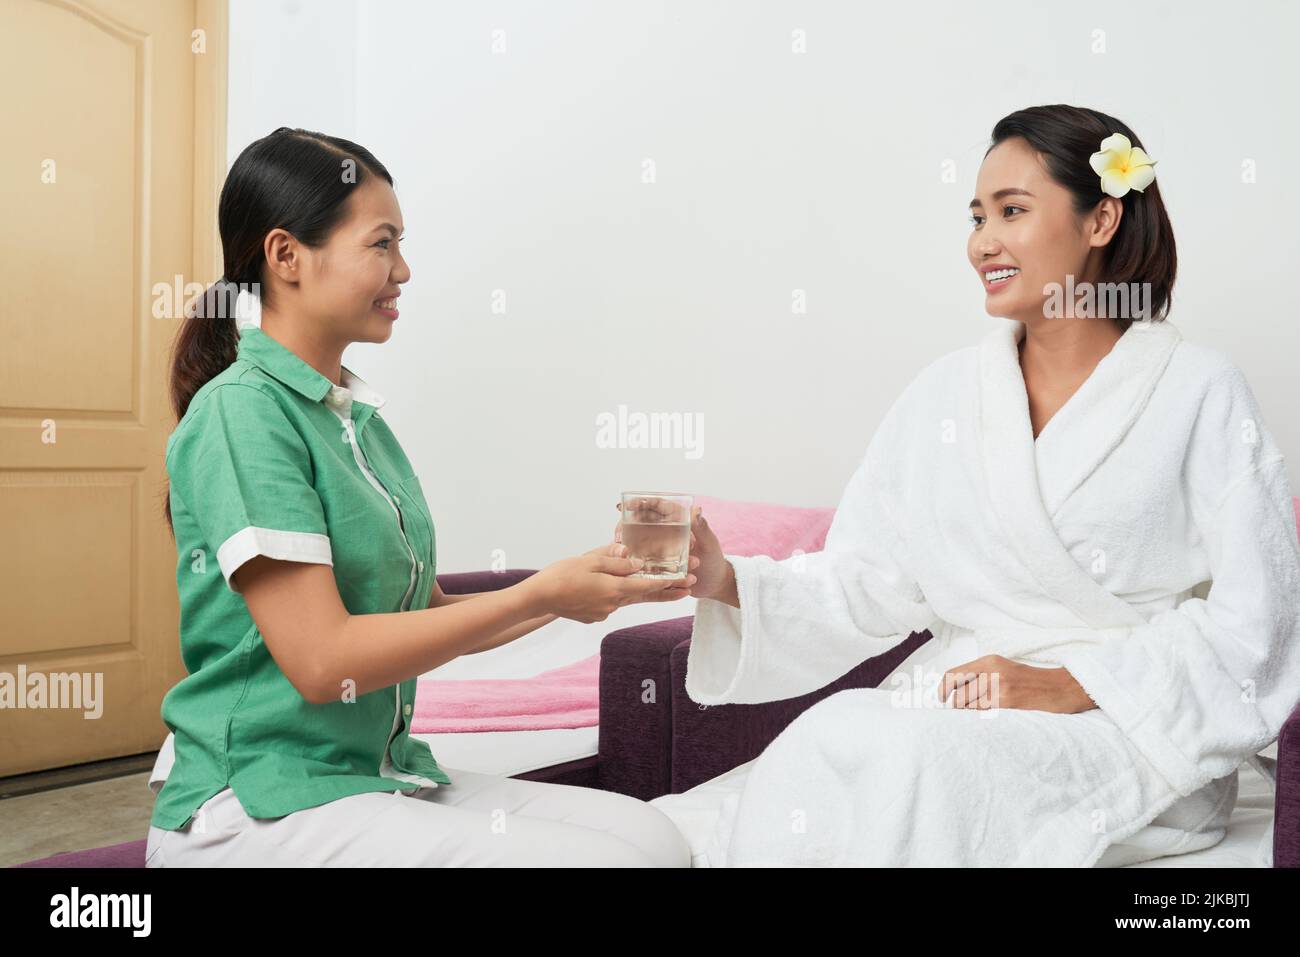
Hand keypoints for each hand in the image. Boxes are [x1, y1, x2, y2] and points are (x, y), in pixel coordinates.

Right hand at [525, 548, 696, 623]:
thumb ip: (616, 561)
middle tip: (688, 590)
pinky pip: (611, 602)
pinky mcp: (594, 616)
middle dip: (667, 592)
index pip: (648, 586)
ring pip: (627, 598)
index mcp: (614, 589)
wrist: (539, 597)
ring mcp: (604, 612)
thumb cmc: (562, 574)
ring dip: (640, 591)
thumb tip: (637, 562)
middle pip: (644, 597)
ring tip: (659, 585)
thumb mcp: (591, 560)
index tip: (687, 581)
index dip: (669, 583)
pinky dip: (616, 594)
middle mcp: (613, 604)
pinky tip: (606, 585)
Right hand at [614, 503, 721, 599]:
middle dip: (628, 524)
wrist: (714, 585)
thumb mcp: (709, 545)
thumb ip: (702, 528)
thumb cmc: (715, 561)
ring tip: (619, 549)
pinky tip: (625, 564)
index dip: (642, 503)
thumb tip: (697, 510)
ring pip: (638, 540)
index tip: (629, 505)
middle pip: (642, 522)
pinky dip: (633, 561)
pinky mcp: (656, 564)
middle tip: (619, 534)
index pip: (658, 506)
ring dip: (627, 543)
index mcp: (679, 522)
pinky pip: (641, 560)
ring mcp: (659, 548)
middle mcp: (666, 533)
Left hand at [938, 655, 1096, 712]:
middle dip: (958, 705)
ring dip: (970, 711)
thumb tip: (954, 691)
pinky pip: (982, 712)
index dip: (943, 688)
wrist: (1059, 688)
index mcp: (989, 661)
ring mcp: (999, 686)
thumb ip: (980, 675)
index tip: (941, 698)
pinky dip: (981, 716)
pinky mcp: (1007, 701)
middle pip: (958, 693)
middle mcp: (991, 671)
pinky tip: (993, 713)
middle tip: (965, 709)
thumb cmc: (1030, 681)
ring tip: (986, 710)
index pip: (954, 674)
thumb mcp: (1003, 668)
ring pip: (968, 705)